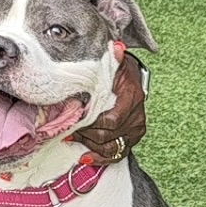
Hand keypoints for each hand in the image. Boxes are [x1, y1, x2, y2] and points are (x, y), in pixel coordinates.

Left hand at [71, 47, 146, 164]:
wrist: (131, 80)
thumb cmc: (119, 71)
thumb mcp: (115, 62)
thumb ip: (114, 58)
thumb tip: (116, 48)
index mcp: (132, 98)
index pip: (111, 120)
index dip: (90, 123)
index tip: (74, 120)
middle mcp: (136, 117)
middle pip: (107, 135)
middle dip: (86, 133)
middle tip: (69, 129)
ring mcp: (135, 130)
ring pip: (112, 148)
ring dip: (90, 145)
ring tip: (74, 138)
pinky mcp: (132, 138)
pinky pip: (117, 155)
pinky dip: (100, 158)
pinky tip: (85, 157)